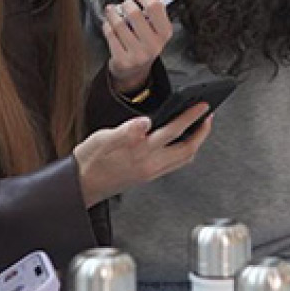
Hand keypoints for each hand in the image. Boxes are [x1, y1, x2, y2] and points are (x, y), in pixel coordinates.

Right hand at [74, 106, 213, 206]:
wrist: (81, 185)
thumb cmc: (90, 161)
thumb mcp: (103, 138)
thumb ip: (126, 131)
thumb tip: (145, 122)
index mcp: (141, 151)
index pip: (174, 131)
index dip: (191, 116)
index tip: (202, 105)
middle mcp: (150, 164)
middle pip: (187, 149)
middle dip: (202, 132)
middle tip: (209, 116)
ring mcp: (151, 172)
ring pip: (183, 158)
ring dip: (195, 142)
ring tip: (199, 128)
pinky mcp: (147, 176)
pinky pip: (174, 164)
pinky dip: (184, 151)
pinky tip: (180, 143)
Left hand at [103, 0, 172, 95]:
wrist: (134, 70)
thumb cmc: (144, 41)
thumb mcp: (155, 25)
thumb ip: (155, 5)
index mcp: (165, 33)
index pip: (155, 7)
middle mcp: (154, 45)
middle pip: (134, 12)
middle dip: (126, 4)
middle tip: (124, 5)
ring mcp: (138, 54)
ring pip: (118, 23)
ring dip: (112, 13)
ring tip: (113, 13)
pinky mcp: (122, 60)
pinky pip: (109, 33)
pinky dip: (107, 25)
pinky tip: (110, 26)